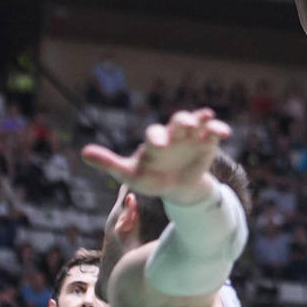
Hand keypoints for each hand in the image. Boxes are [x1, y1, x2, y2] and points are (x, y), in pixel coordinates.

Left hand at [82, 109, 230, 204]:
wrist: (176, 188)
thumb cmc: (151, 179)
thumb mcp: (130, 175)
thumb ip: (109, 163)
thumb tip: (82, 153)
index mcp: (155, 141)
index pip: (154, 134)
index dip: (156, 137)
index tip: (158, 146)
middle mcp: (173, 134)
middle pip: (176, 121)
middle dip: (180, 122)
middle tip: (183, 126)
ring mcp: (191, 136)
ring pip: (195, 121)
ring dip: (199, 119)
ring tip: (205, 118)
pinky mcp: (207, 142)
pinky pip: (213, 131)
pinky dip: (218, 128)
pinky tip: (223, 133)